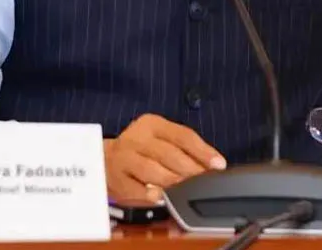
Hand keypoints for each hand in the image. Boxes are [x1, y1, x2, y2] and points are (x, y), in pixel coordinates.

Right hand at [104, 113, 226, 203]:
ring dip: (172, 182)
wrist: (103, 160)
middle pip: (168, 153)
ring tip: (187, 191)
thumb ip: (185, 150)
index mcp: (151, 124)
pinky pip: (135, 188)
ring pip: (151, 169)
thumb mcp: (161, 141)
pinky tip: (161, 198)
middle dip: (190, 170)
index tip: (218, 165)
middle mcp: (136, 138)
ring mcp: (124, 158)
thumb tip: (214, 165)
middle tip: (205, 182)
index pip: (182, 135)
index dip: (203, 151)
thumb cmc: (141, 151)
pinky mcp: (117, 179)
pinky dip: (149, 194)